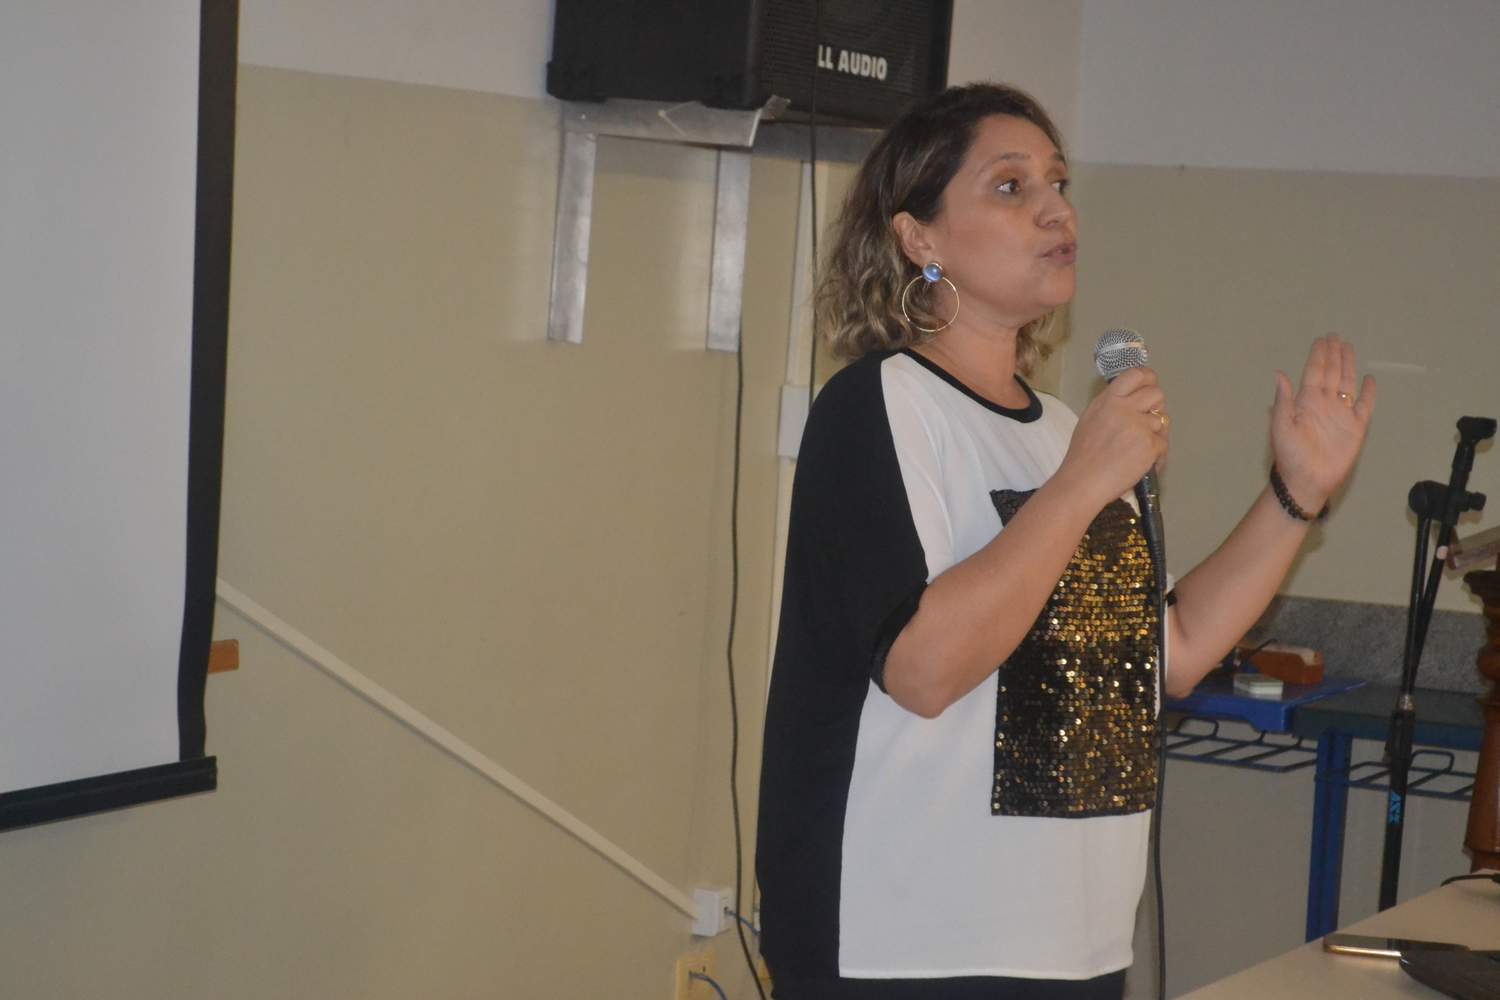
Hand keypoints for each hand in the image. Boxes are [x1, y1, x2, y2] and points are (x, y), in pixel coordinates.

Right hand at [1060, 367, 1170, 510]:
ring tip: (1139, 449)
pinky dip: (1157, 455)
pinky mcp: (1150, 445)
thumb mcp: (1091, 419)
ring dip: (1155, 434)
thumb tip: (1134, 399)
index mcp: (1107, 400)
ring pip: (1162, 421)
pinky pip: (1163, 443)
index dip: (1148, 378)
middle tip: (1148, 420)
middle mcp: (1124, 408)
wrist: (1083, 482)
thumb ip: (1111, 406)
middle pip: (1156, 393)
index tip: (1150, 385)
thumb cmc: (1083, 455)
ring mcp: (1139, 426)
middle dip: (1156, 406)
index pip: (1135, 374)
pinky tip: (1144, 463)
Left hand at [1270, 335, 1376, 510]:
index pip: (1314, 372)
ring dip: (1348, 366)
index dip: (1319, 356)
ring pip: (1346, 384)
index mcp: (1306, 402)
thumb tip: (1279, 374)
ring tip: (1349, 348)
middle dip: (1333, 355)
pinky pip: (1364, 406)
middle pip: (1331, 373)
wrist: (1307, 480)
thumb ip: (1283, 401)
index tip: (1322, 340)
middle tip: (1335, 337)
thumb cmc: (1291, 455)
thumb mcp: (1281, 427)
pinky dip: (1368, 393)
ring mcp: (1341, 414)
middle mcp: (1324, 404)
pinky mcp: (1356, 427)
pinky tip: (1369, 380)